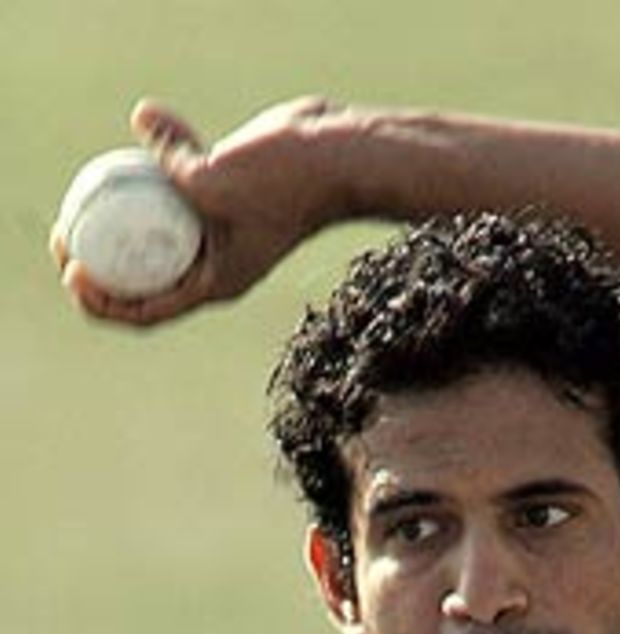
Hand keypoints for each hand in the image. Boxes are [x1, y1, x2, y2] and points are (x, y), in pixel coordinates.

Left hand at [50, 96, 344, 327]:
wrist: (339, 158)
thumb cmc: (288, 182)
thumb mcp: (217, 180)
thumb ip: (174, 161)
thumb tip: (142, 121)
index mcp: (214, 283)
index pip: (147, 310)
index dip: (103, 301)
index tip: (73, 272)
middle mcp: (214, 264)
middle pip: (144, 278)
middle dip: (100, 262)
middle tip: (65, 235)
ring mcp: (219, 230)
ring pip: (159, 232)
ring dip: (122, 217)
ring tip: (86, 196)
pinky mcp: (226, 192)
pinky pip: (181, 183)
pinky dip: (161, 161)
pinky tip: (147, 123)